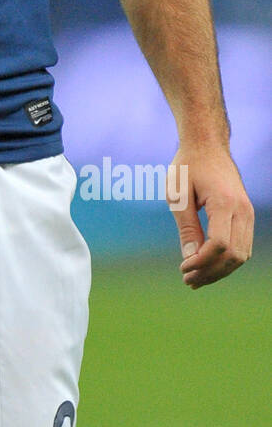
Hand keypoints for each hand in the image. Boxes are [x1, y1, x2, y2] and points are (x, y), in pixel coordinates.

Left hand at [167, 147, 252, 288]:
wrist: (206, 145)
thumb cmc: (187, 166)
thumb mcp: (178, 195)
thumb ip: (186, 228)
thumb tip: (190, 259)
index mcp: (224, 202)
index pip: (219, 244)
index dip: (202, 262)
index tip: (182, 268)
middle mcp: (242, 209)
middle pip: (234, 254)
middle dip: (211, 272)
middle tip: (187, 280)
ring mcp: (247, 213)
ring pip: (242, 254)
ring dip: (220, 270)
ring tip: (196, 279)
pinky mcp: (246, 215)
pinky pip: (243, 246)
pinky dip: (227, 260)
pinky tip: (208, 266)